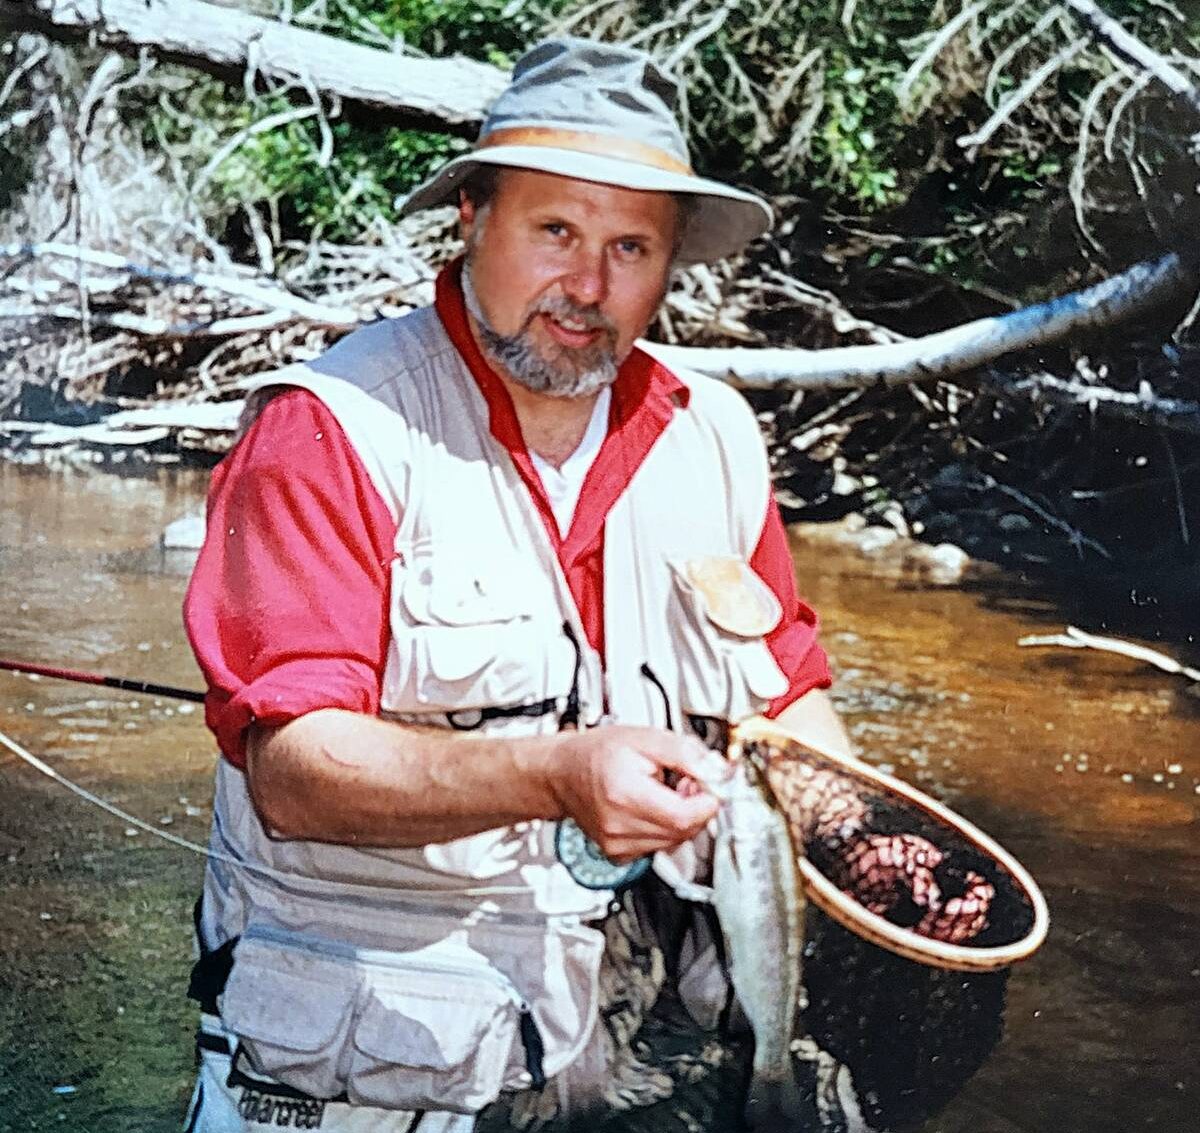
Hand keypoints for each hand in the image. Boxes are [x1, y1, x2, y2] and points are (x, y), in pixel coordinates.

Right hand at [549, 726, 723, 861]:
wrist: (562, 772)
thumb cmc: (597, 753)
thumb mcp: (645, 737)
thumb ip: (686, 752)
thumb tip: (718, 771)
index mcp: (624, 794)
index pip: (684, 817)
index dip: (706, 801)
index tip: (709, 785)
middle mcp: (618, 826)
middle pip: (682, 831)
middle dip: (695, 807)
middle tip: (687, 782)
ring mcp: (616, 845)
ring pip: (674, 841)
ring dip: (680, 818)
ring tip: (665, 791)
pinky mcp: (617, 855)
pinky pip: (658, 847)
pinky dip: (664, 829)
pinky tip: (652, 807)